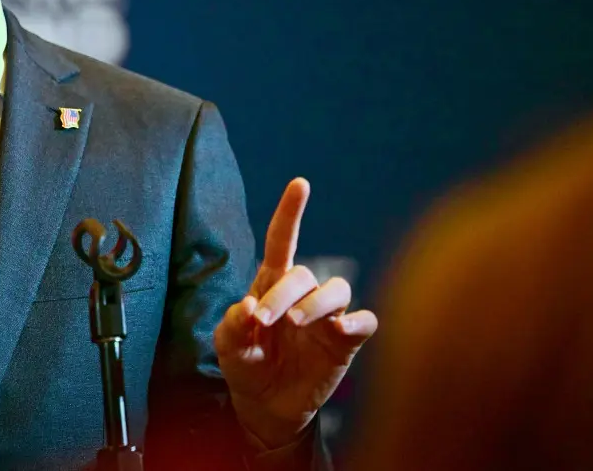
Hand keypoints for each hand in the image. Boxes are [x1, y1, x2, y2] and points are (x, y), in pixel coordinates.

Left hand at [215, 178, 377, 448]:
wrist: (265, 408)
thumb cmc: (246, 366)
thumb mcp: (227, 347)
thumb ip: (232, 325)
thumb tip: (249, 306)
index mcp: (271, 285)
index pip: (281, 242)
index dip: (290, 213)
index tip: (300, 184)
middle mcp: (303, 295)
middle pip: (303, 274)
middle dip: (283, 293)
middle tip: (264, 319)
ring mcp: (327, 318)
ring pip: (337, 289)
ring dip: (317, 302)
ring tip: (297, 323)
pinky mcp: (345, 342)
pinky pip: (365, 321)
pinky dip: (357, 320)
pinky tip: (342, 328)